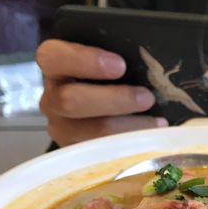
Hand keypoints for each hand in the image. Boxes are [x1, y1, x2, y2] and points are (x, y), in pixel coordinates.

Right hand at [36, 40, 166, 146]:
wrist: (103, 110)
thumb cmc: (109, 77)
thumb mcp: (108, 60)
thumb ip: (120, 53)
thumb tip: (153, 59)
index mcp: (54, 65)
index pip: (53, 57)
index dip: (85, 61)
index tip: (120, 65)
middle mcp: (50, 98)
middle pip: (70, 101)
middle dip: (114, 100)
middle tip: (146, 98)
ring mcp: (62, 128)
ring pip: (90, 132)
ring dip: (128, 128)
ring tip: (157, 122)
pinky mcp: (77, 152)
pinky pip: (103, 154)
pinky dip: (131, 146)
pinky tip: (152, 139)